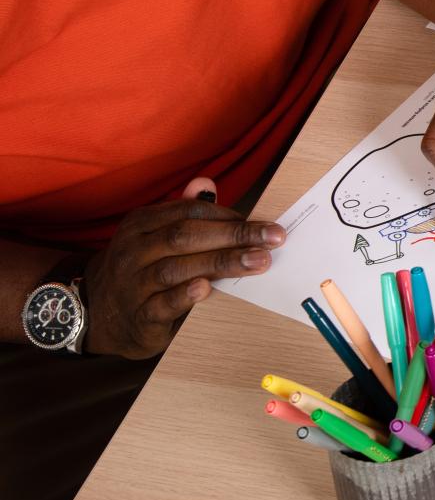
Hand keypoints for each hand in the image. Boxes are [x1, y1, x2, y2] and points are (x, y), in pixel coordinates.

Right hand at [82, 177, 284, 357]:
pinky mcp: (137, 317)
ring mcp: (132, 284)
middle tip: (274, 238)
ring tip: (258, 262)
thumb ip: (182, 211)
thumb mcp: (153, 235)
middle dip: (233, 236)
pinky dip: (183, 296)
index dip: (227, 215)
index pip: (188, 213)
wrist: (95, 313)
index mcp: (141, 225)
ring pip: (176, 269)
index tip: (263, 223)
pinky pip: (160, 305)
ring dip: (221, 263)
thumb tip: (206, 183)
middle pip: (185, 236)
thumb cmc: (140, 268)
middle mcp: (133, 251)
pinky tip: (207, 289)